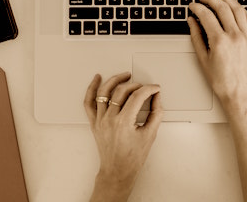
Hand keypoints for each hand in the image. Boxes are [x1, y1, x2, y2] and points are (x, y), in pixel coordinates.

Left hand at [83, 72, 163, 201]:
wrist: (117, 171)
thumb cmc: (133, 157)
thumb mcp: (150, 135)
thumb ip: (156, 113)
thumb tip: (157, 97)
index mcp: (124, 122)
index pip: (138, 96)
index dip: (149, 89)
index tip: (155, 88)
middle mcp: (110, 119)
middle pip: (122, 91)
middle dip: (136, 85)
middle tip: (145, 87)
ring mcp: (100, 120)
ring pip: (104, 92)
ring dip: (115, 80)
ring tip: (125, 75)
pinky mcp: (94, 122)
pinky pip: (89, 102)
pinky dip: (92, 88)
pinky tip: (97, 79)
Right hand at [187, 0, 246, 109]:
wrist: (240, 93)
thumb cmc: (221, 81)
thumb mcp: (203, 59)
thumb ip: (196, 36)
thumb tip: (192, 21)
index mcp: (220, 41)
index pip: (207, 15)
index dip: (197, 7)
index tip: (192, 6)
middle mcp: (235, 36)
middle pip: (222, 7)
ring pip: (238, 9)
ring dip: (226, 0)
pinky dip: (240, 10)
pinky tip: (234, 9)